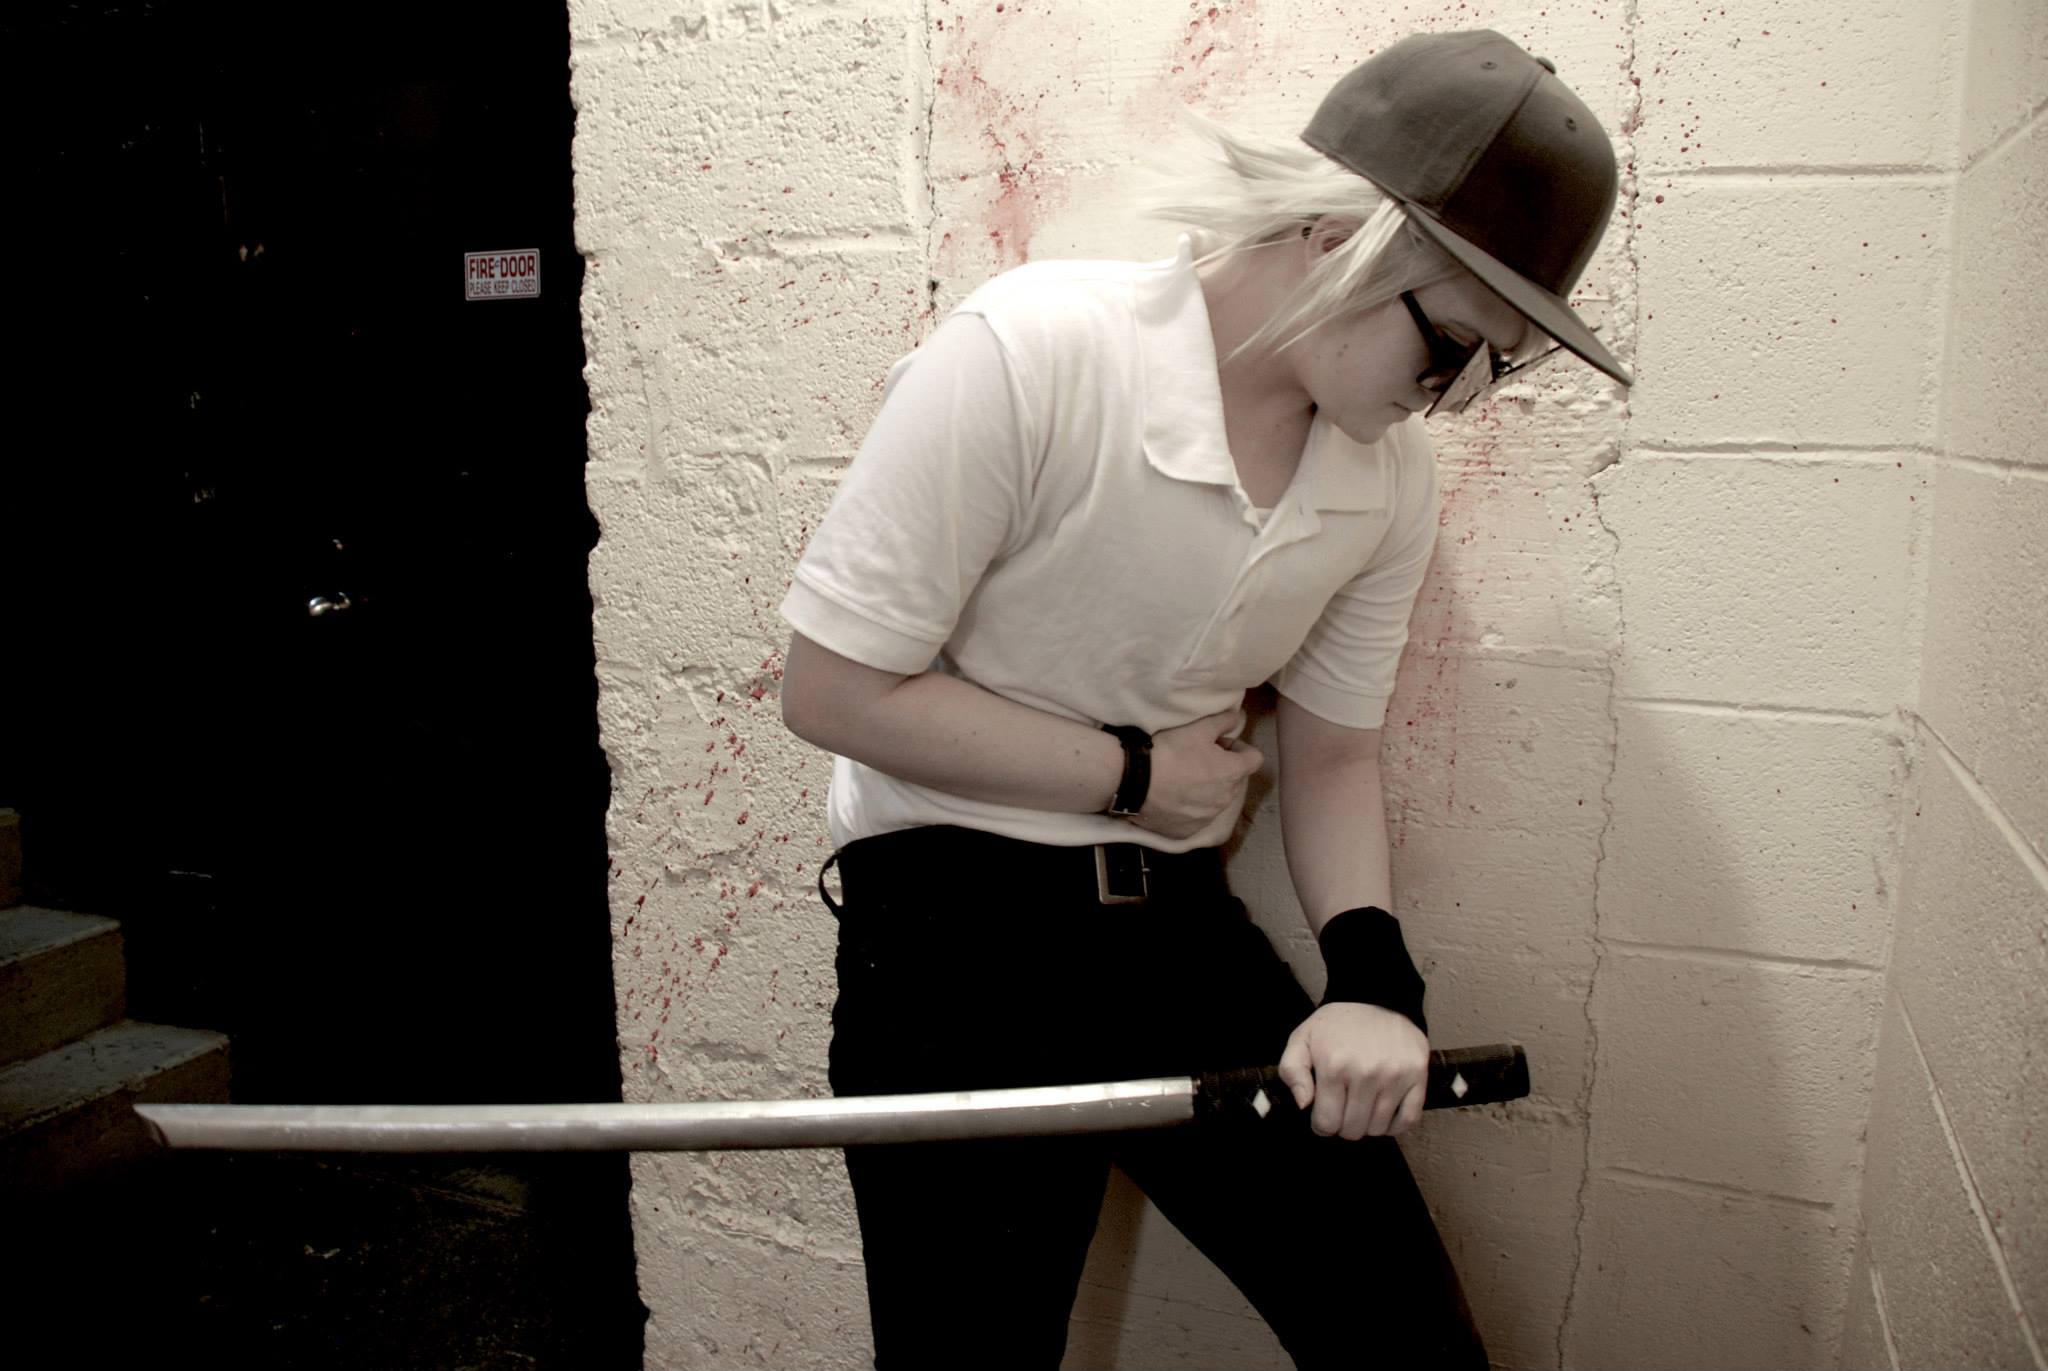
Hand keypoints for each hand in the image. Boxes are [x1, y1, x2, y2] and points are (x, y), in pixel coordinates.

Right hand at [1130, 705, 1263, 839]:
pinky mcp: (1188, 831)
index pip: (1254, 758)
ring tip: (1182, 778)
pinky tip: (1172, 797)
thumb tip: (1238, 717)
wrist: (1135, 781)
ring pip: (1216, 800)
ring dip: (1206, 789)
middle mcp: (1226, 799)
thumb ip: (1223, 721)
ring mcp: (1207, 818)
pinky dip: (1189, 808)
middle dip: (1221, 768)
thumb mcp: (1198, 727)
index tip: (1219, 743)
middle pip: (1234, 780)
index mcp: (1233, 772)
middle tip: (1197, 757)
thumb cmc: (1170, 751)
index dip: (1239, 748)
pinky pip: (1196, 817)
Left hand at [1277, 1002, 1427, 1138]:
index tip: (1324, 1115)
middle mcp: (1366, 1073)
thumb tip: (1304, 1105)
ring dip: (1368, 1125)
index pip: (1326, 1123)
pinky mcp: (1417, 1076)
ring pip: (1378, 1128)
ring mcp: (1395, 1076)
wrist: (1376, 996)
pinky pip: (1409, 1119)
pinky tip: (1384, 1116)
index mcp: (1334, 1066)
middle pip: (1353, 1129)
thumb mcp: (1302, 1039)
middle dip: (1343, 1125)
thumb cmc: (1336, 1024)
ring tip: (1362, 1107)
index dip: (1322, 1125)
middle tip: (1343, 1109)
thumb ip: (1292, 1072)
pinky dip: (1395, 1126)